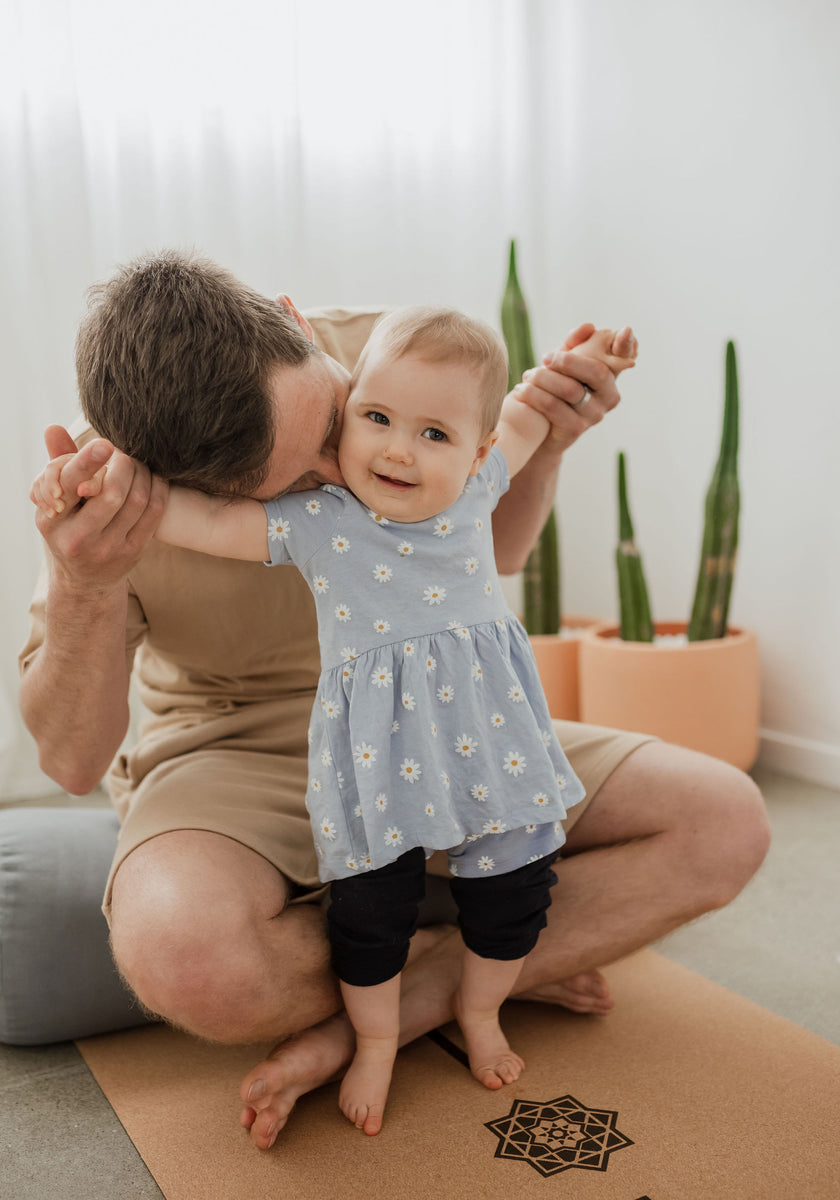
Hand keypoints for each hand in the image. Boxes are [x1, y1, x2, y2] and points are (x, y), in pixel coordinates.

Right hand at [31, 425, 168, 592]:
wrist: (85, 579)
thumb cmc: (69, 528)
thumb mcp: (55, 502)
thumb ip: (58, 465)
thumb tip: (53, 427)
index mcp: (53, 520)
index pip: (70, 485)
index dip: (89, 462)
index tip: (105, 444)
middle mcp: (79, 538)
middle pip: (111, 492)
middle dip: (123, 465)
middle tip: (123, 452)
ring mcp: (109, 548)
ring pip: (136, 500)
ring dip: (142, 473)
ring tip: (137, 462)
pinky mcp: (133, 552)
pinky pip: (153, 514)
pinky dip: (158, 489)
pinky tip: (155, 477)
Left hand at [512, 323, 637, 461]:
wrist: (539, 432)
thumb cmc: (553, 391)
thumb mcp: (562, 365)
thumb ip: (573, 344)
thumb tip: (588, 327)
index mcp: (611, 375)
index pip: (624, 357)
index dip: (627, 344)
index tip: (626, 330)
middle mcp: (609, 396)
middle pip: (595, 371)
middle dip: (567, 360)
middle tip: (545, 357)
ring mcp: (595, 414)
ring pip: (571, 389)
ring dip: (544, 378)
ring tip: (527, 376)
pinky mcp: (576, 429)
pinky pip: (554, 406)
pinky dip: (533, 395)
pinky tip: (520, 390)